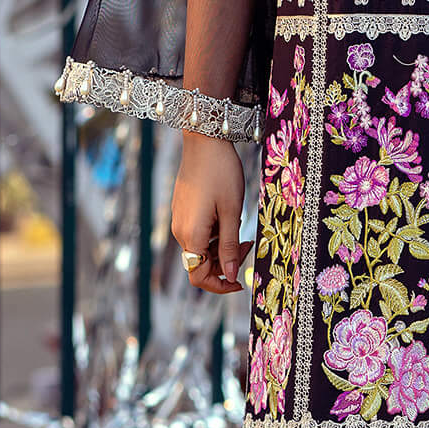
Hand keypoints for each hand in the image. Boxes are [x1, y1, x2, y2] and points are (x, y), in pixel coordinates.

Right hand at [171, 134, 252, 294]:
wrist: (204, 142)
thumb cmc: (221, 174)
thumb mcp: (232, 212)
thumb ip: (230, 246)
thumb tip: (232, 275)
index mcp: (191, 235)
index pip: (199, 277)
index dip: (220, 285)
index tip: (242, 281)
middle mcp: (180, 232)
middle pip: (201, 264)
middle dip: (226, 262)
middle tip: (248, 244)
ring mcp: (180, 220)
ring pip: (201, 248)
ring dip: (221, 246)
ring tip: (239, 223)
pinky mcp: (183, 211)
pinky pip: (198, 233)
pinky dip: (215, 233)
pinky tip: (228, 215)